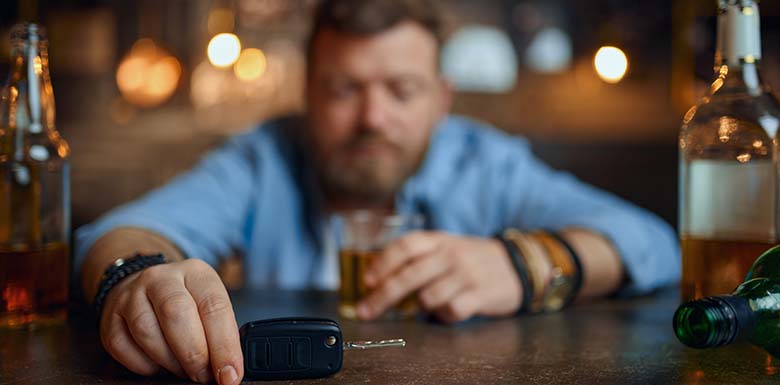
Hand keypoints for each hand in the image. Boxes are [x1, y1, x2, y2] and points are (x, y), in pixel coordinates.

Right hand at [99, 259, 242, 384]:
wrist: (143, 287)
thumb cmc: (186, 301)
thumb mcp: (210, 303)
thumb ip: (221, 331)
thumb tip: (229, 369)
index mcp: (195, 272)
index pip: (214, 306)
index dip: (224, 346)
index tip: (230, 374)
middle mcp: (161, 278)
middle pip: (177, 315)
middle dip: (194, 354)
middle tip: (204, 376)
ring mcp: (131, 296)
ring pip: (148, 332)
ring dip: (170, 362)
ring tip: (184, 371)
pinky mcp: (111, 318)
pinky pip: (124, 348)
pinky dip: (145, 366)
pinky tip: (160, 365)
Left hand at [358, 231, 522, 322]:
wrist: (516, 264)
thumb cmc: (469, 258)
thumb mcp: (445, 246)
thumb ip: (416, 256)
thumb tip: (375, 277)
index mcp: (438, 240)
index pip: (405, 246)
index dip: (382, 263)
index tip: (367, 281)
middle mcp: (451, 254)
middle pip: (409, 275)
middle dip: (383, 296)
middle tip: (367, 311)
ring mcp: (466, 274)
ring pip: (428, 297)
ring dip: (421, 306)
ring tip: (428, 302)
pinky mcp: (481, 295)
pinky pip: (452, 311)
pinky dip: (445, 315)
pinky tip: (450, 308)